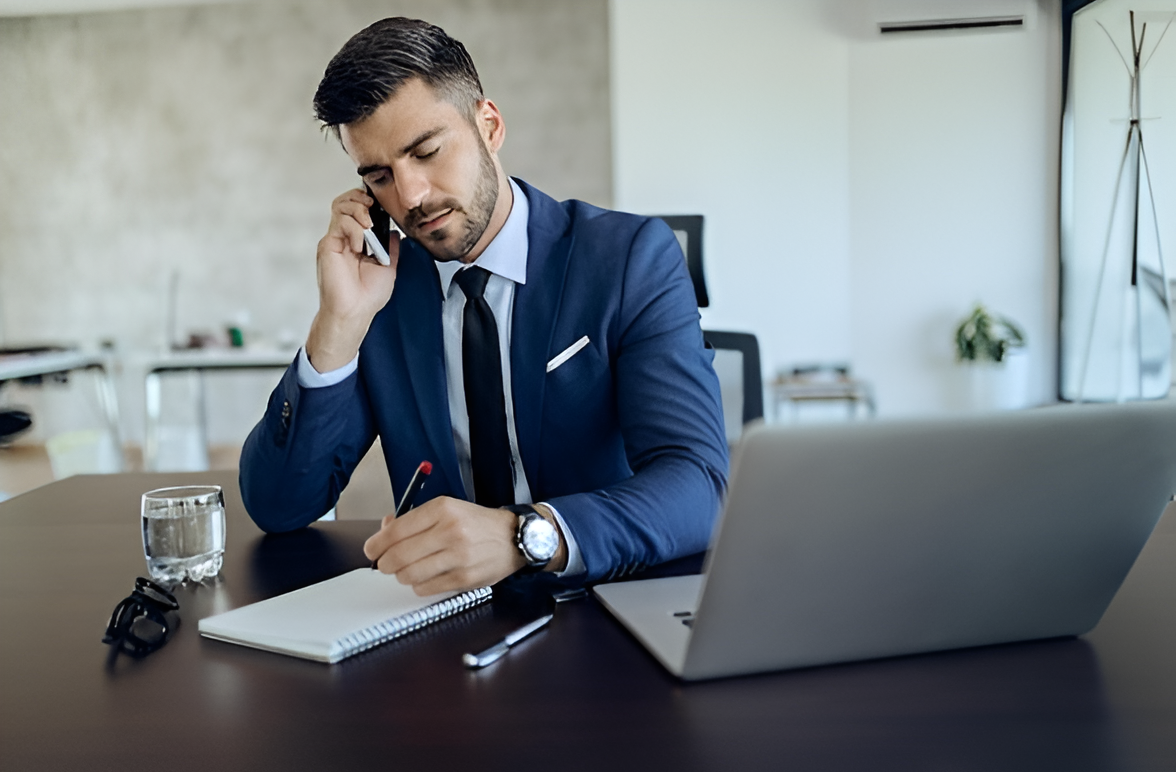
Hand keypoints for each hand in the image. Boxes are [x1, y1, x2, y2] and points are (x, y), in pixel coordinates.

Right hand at [305, 188, 399, 372]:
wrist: (355, 311)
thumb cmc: (368, 295)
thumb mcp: (388, 267)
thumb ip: (390, 247)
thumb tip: (395, 232)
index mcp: (358, 240)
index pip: (357, 208)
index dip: (367, 201)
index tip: (381, 205)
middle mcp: (344, 237)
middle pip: (345, 201)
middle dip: (360, 198)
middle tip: (372, 207)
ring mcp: (335, 240)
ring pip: (340, 207)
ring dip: (358, 210)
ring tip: (368, 226)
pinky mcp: (328, 245)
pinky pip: (341, 224)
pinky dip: (354, 230)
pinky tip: (360, 246)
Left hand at [364, 497, 525, 594]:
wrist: (514, 537)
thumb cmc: (476, 523)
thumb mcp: (446, 509)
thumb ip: (413, 519)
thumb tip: (383, 532)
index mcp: (442, 509)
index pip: (396, 530)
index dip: (377, 544)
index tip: (371, 550)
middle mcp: (450, 531)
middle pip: (398, 556)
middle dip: (385, 564)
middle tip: (386, 564)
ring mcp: (459, 557)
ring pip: (409, 575)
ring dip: (402, 576)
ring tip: (409, 570)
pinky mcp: (465, 579)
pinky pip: (426, 589)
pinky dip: (419, 586)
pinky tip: (427, 577)